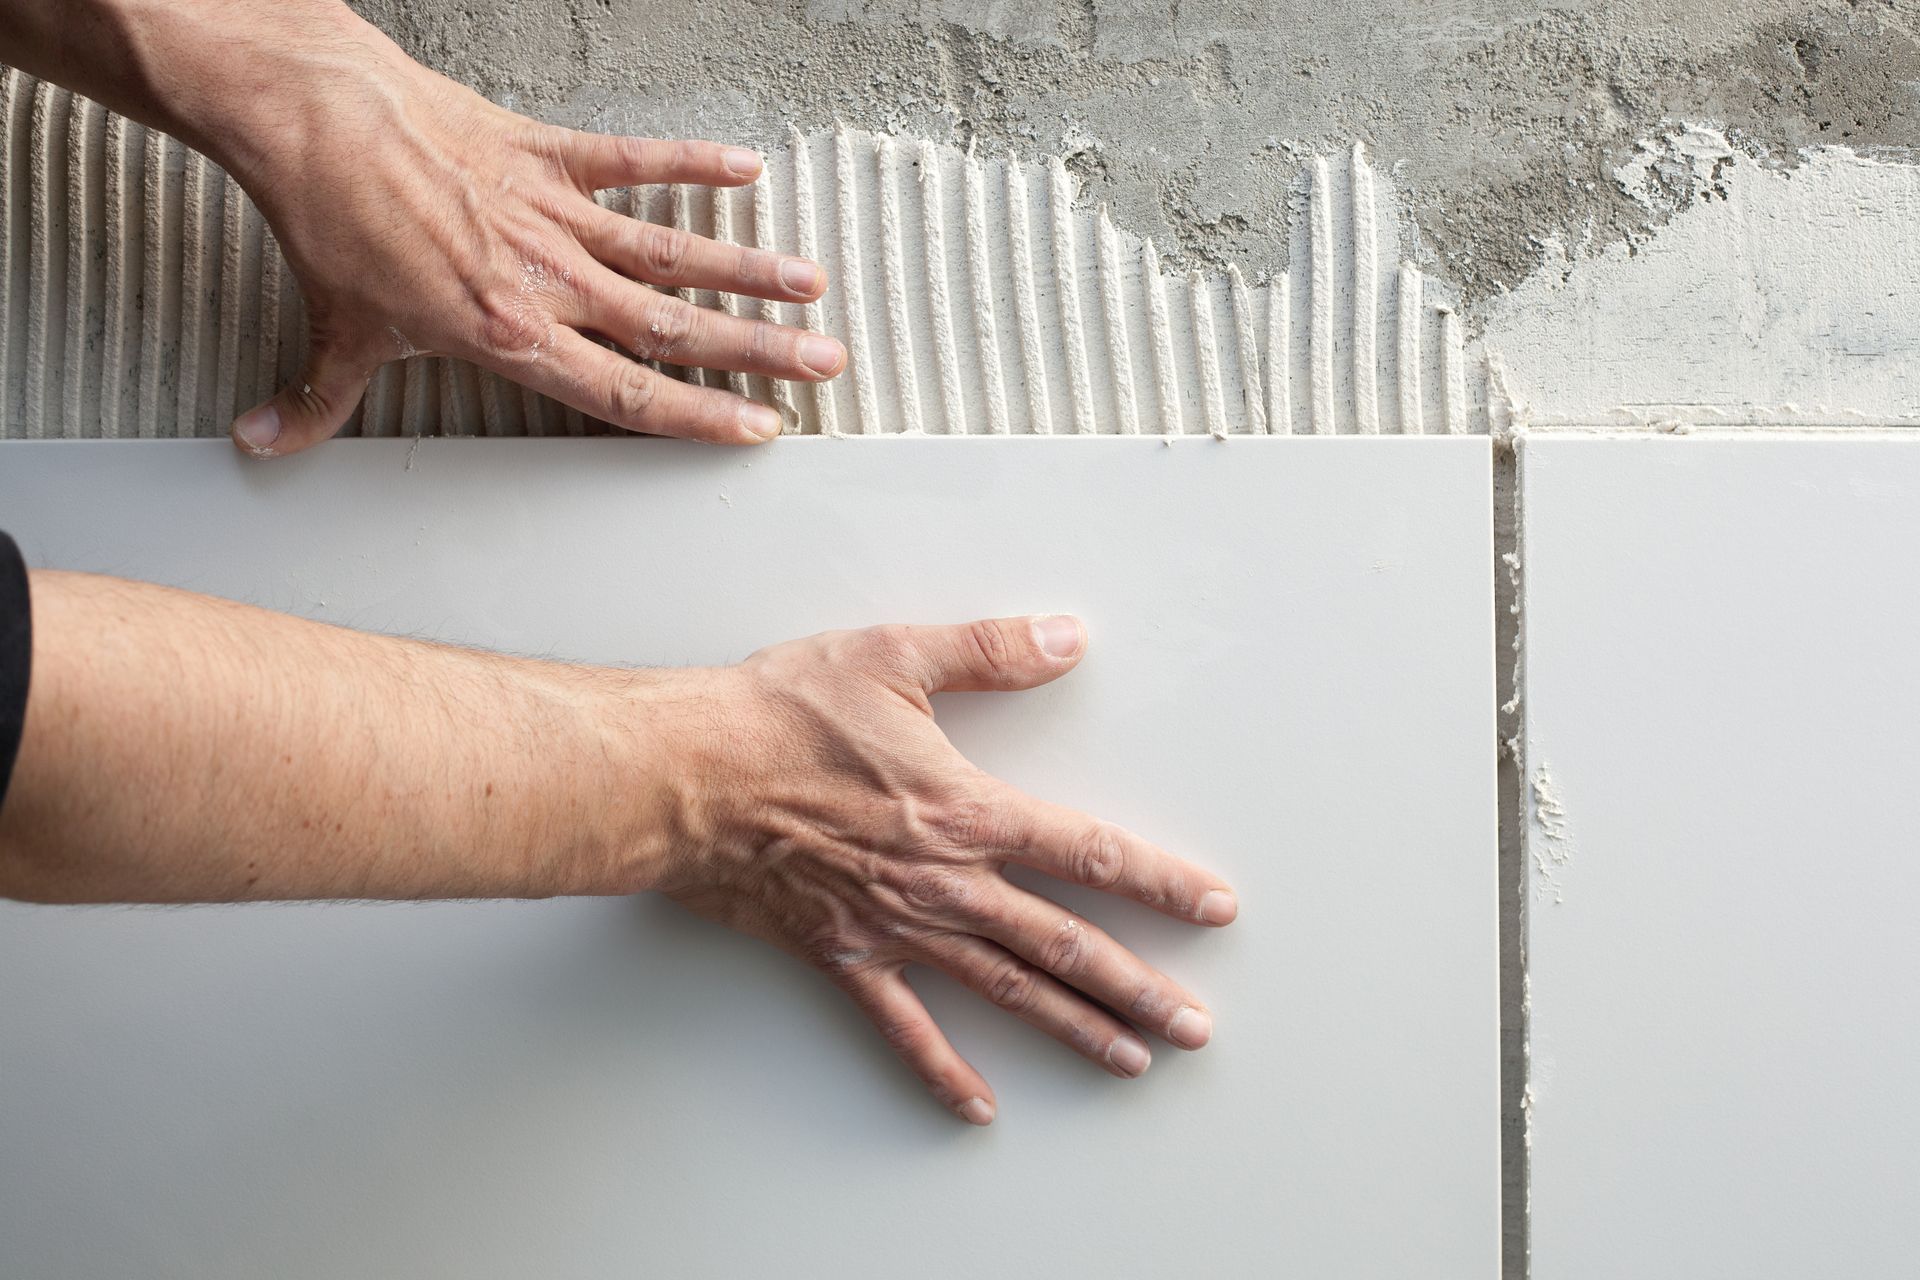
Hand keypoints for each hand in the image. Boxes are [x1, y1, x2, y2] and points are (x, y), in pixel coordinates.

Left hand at [217, 15, 843, 455]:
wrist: (316, 123)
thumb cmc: (331, 225)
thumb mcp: (333, 330)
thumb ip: (315, 399)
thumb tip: (263, 442)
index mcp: (511, 334)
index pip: (626, 391)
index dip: (699, 417)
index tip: (757, 428)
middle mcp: (550, 280)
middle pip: (675, 327)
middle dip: (758, 351)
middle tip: (824, 364)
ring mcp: (554, 215)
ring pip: (670, 252)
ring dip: (747, 270)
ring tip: (810, 285)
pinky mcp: (545, 154)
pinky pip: (631, 160)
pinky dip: (688, 161)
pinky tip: (744, 167)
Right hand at [640, 617, 1238, 1124]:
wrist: (682, 776)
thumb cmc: (777, 715)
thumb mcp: (893, 657)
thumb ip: (990, 651)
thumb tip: (1067, 637)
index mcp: (966, 810)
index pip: (1089, 852)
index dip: (1160, 882)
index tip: (1214, 909)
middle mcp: (944, 881)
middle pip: (1063, 945)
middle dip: (1137, 987)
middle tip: (1194, 1026)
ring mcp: (896, 927)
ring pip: (1006, 991)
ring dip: (1076, 1028)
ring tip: (1131, 1060)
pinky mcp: (844, 955)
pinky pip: (905, 1027)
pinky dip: (944, 1069)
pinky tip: (981, 1104)